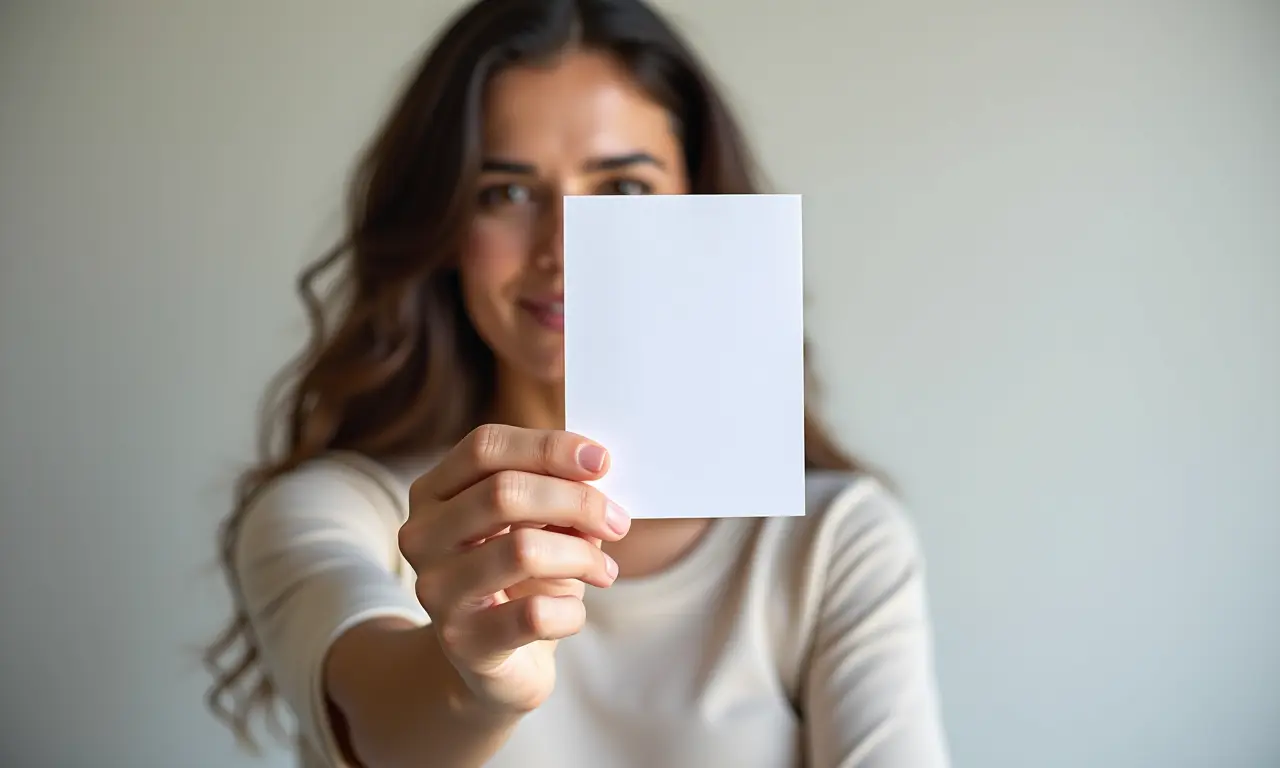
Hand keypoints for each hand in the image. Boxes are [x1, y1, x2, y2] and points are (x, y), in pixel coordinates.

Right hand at [398, 424, 630, 714]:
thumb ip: (555, 492)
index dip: (549, 447)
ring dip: (582, 556)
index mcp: (434, 493)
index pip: (485, 447)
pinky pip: (535, 614)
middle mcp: (422, 536)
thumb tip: (594, 468)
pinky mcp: (464, 642)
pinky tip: (573, 612)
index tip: (602, 461)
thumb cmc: (519, 580)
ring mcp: (436, 590)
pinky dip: (571, 610)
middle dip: (577, 501)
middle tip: (618, 521)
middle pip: (504, 492)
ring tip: (604, 570)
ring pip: (523, 550)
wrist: (495, 665)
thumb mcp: (534, 525)